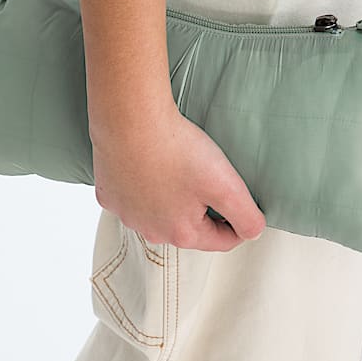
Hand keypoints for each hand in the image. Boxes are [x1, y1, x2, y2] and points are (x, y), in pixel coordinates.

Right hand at [91, 103, 266, 251]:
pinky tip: (149, 163)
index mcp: (181, 234)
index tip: (241, 201)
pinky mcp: (108, 193)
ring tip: (179, 167)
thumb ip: (246, 216)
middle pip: (188, 227)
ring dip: (171, 198)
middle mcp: (150, 231)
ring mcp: (125, 213)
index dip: (238, 222)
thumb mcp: (225, 184)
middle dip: (202, 209)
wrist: (130, 120)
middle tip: (207, 177)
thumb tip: (253, 232)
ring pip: (158, 213)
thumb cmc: (177, 150)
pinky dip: (143, 185)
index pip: (221, 240)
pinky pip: (132, 196)